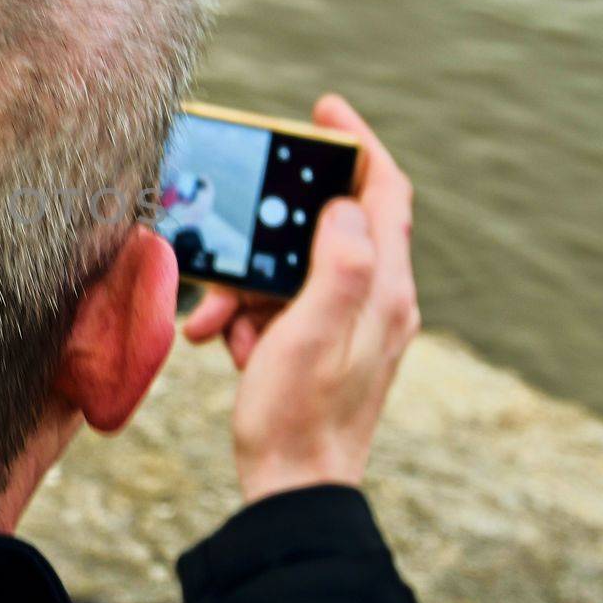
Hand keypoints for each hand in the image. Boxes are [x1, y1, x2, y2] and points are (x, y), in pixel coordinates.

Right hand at [182, 94, 418, 503]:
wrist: (291, 492)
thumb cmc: (298, 419)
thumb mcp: (312, 334)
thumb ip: (339, 265)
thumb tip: (346, 207)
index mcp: (385, 290)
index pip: (386, 192)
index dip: (358, 143)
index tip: (323, 110)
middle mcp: (378, 301)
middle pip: (329, 229)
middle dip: (272, 235)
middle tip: (234, 240)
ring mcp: (351, 325)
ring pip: (294, 272)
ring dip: (247, 288)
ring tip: (216, 322)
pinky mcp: (323, 347)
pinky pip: (282, 308)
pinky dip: (248, 317)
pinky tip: (225, 345)